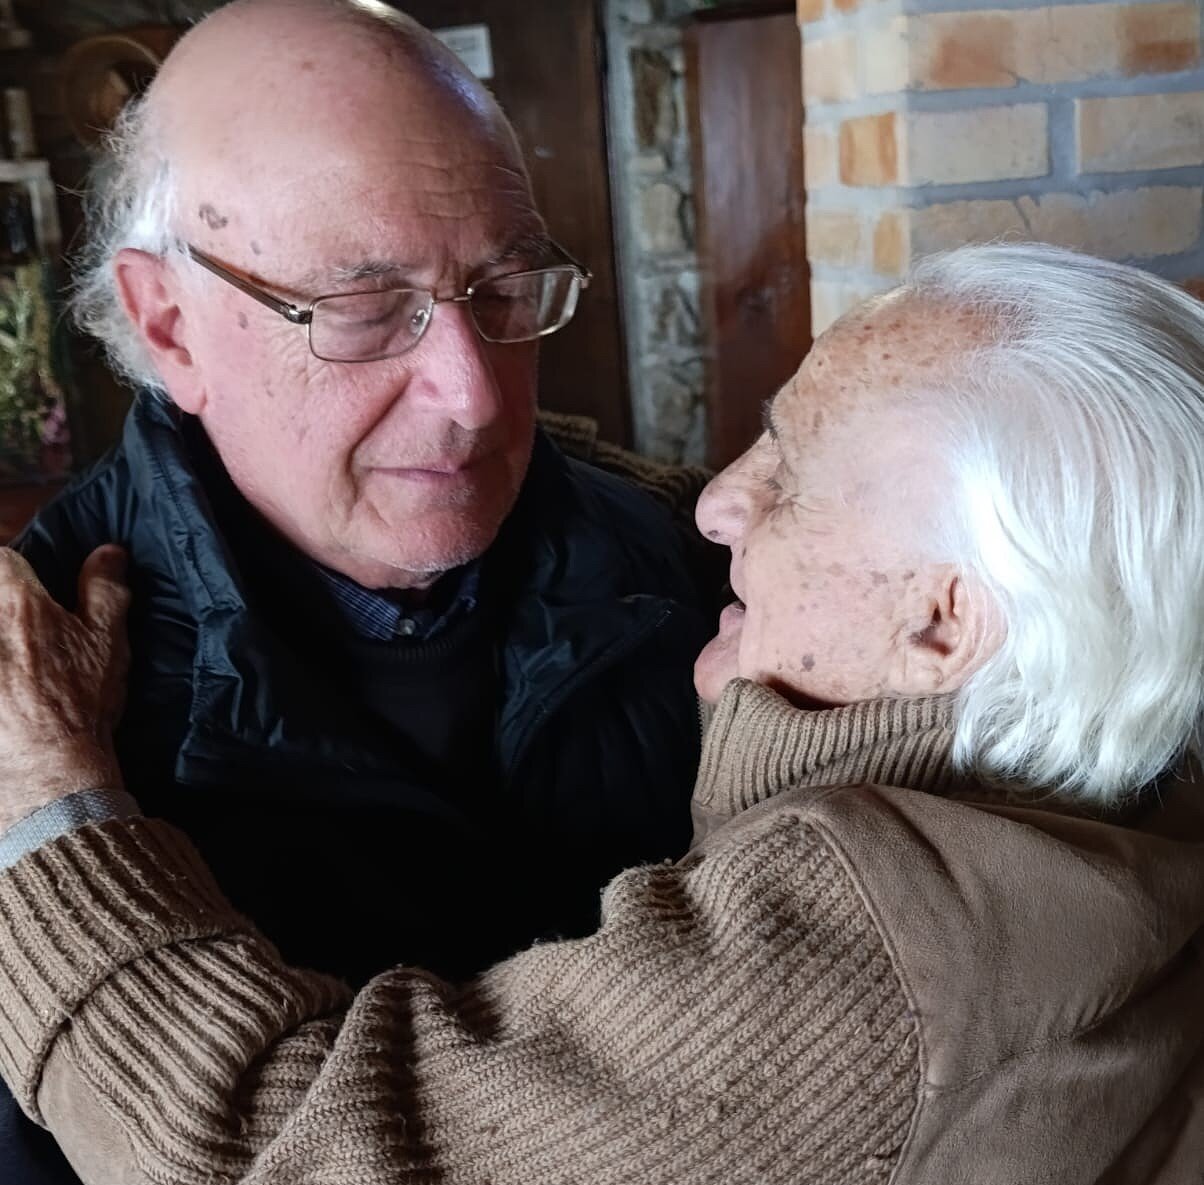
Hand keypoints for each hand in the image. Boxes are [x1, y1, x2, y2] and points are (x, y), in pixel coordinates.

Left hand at [0, 546, 130, 830]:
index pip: (3, 558)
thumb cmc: (80, 703)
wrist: (48, 769)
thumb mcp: (107, 642)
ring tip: (16, 667)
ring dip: (2, 646)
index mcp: (16, 603)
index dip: (17, 570)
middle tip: (27, 639)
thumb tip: (108, 552)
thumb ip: (104, 589)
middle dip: (4, 609)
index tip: (30, 591)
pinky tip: (6, 695)